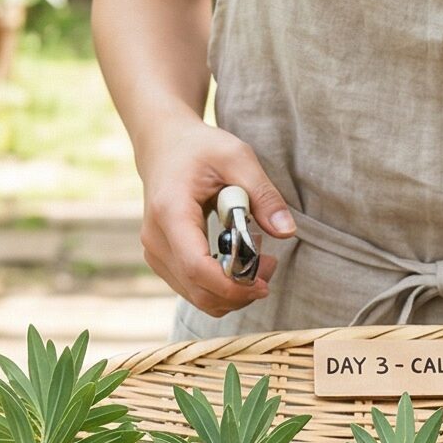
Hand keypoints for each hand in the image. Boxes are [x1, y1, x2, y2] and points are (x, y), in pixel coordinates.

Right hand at [138, 113, 296, 317]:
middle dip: (241, 291)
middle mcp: (156, 239)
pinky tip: (240, 262)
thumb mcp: (237, 158)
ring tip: (260, 261)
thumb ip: (263, 194)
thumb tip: (287, 231)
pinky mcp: (161, 260)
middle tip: (271, 266)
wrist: (163, 146)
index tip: (264, 283)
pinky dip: (220, 286)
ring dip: (233, 292)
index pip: (196, 266)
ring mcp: (155, 253)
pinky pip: (193, 288)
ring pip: (197, 296)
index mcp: (171, 212)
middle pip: (199, 290)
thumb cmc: (200, 149)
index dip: (232, 285)